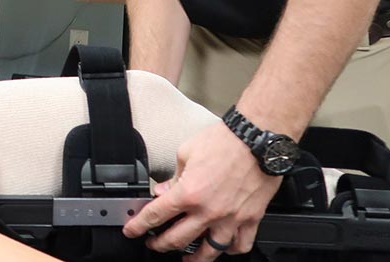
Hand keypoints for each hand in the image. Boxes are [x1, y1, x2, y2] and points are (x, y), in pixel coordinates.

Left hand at [123, 121, 281, 259]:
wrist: (257, 139)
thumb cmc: (225, 140)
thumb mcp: (186, 152)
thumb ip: (174, 176)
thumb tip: (163, 190)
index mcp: (189, 193)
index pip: (156, 215)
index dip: (139, 225)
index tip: (132, 230)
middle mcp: (208, 211)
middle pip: (178, 239)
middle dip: (160, 245)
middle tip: (154, 244)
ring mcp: (230, 218)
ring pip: (210, 251)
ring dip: (195, 259)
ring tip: (188, 259)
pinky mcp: (251, 219)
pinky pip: (240, 244)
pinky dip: (230, 250)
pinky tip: (224, 248)